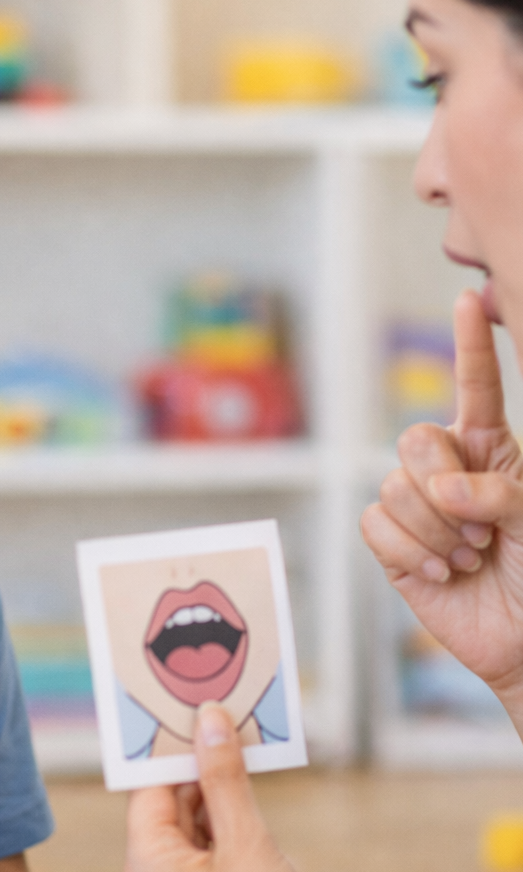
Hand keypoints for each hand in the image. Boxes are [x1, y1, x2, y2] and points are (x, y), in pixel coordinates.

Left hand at [122, 703, 318, 871]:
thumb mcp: (247, 842)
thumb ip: (225, 779)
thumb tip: (209, 722)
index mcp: (145, 867)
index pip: (149, 791)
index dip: (171, 752)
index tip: (191, 717)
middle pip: (168, 810)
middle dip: (198, 773)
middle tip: (222, 729)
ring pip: (189, 834)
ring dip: (214, 801)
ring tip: (240, 758)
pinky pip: (202, 860)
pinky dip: (222, 833)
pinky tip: (245, 807)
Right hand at [361, 289, 522, 712]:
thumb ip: (496, 490)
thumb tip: (438, 489)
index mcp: (491, 453)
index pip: (475, 390)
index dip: (470, 348)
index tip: (470, 300)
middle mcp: (447, 472)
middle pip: (415, 440)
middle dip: (444, 486)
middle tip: (482, 530)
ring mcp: (415, 507)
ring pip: (393, 487)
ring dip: (437, 532)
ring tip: (469, 558)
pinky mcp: (390, 543)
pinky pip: (376, 525)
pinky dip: (410, 550)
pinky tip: (440, 571)